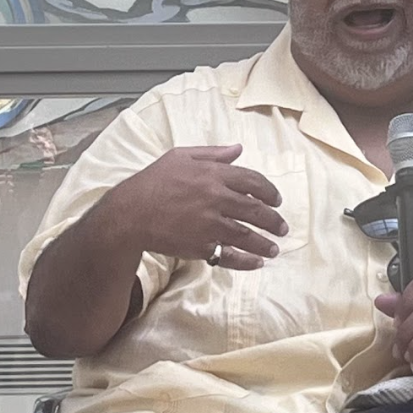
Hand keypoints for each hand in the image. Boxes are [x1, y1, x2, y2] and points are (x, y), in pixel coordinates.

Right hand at [94, 144, 287, 270]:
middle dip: (273, 221)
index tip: (277, 200)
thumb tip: (238, 149)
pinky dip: (245, 261)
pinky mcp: (201, 246)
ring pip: (246, 235)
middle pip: (256, 210)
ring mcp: (210, 224)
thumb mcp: (180, 156)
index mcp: (213, 174)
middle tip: (282, 228)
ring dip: (264, 243)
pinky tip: (256, 263)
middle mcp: (216, 198)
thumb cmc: (152, 182)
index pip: (253, 181)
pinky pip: (229, 255)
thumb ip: (212, 153)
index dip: (269, 192)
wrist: (130, 213)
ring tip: (274, 250)